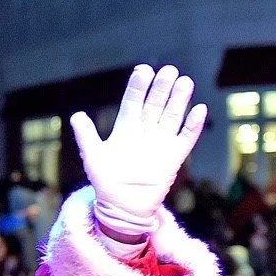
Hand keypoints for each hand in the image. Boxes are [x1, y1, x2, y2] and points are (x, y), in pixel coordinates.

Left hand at [70, 65, 205, 237]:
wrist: (121, 206)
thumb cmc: (105, 181)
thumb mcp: (93, 157)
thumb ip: (86, 136)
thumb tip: (76, 115)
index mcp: (125, 128)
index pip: (133, 102)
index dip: (138, 87)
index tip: (143, 70)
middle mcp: (144, 131)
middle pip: (155, 104)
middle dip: (161, 88)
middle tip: (168, 70)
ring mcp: (160, 142)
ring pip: (172, 116)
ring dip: (179, 100)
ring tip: (184, 82)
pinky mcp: (174, 157)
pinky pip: (186, 138)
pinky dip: (193, 125)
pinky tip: (198, 110)